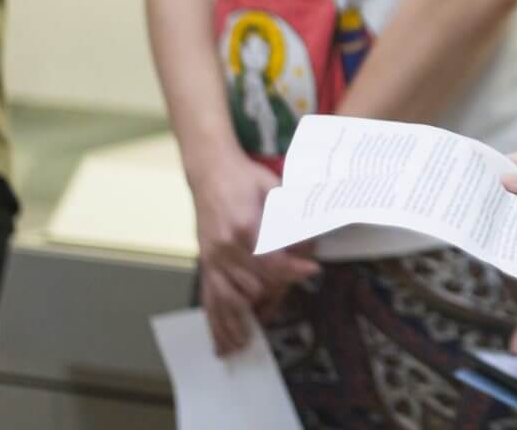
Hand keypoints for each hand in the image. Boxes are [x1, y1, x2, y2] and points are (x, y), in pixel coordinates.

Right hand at [188, 149, 320, 354]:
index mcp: (244, 227)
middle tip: (284, 301)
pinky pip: (209, 299)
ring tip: (249, 345)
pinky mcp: (204, 263)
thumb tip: (308, 244)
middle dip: (272, 296)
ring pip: (228, 300)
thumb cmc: (245, 177)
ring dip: (240, 323)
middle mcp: (226, 248)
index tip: (312, 270)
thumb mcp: (274, 188)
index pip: (270, 260)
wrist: (210, 170)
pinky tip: (223, 342)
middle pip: (252, 285)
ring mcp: (212, 258)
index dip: (292, 269)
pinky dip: (217, 323)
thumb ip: (292, 216)